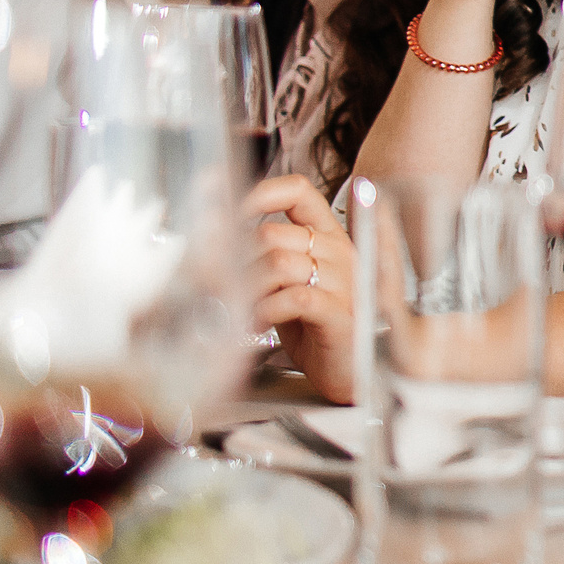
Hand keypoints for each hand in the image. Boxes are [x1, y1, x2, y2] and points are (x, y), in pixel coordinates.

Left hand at [248, 174, 355, 403]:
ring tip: (242, 309)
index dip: (261, 194)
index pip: (298, 192)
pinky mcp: (341, 313)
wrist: (346, 371)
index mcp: (328, 237)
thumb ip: (266, 258)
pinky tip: (260, 321)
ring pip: (279, 264)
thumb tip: (217, 239)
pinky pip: (294, 297)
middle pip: (272, 234)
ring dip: (248, 289)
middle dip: (238, 262)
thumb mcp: (287, 284)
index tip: (232, 210)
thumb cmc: (313, 330)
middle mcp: (340, 252)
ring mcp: (345, 282)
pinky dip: (267, 309)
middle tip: (227, 287)